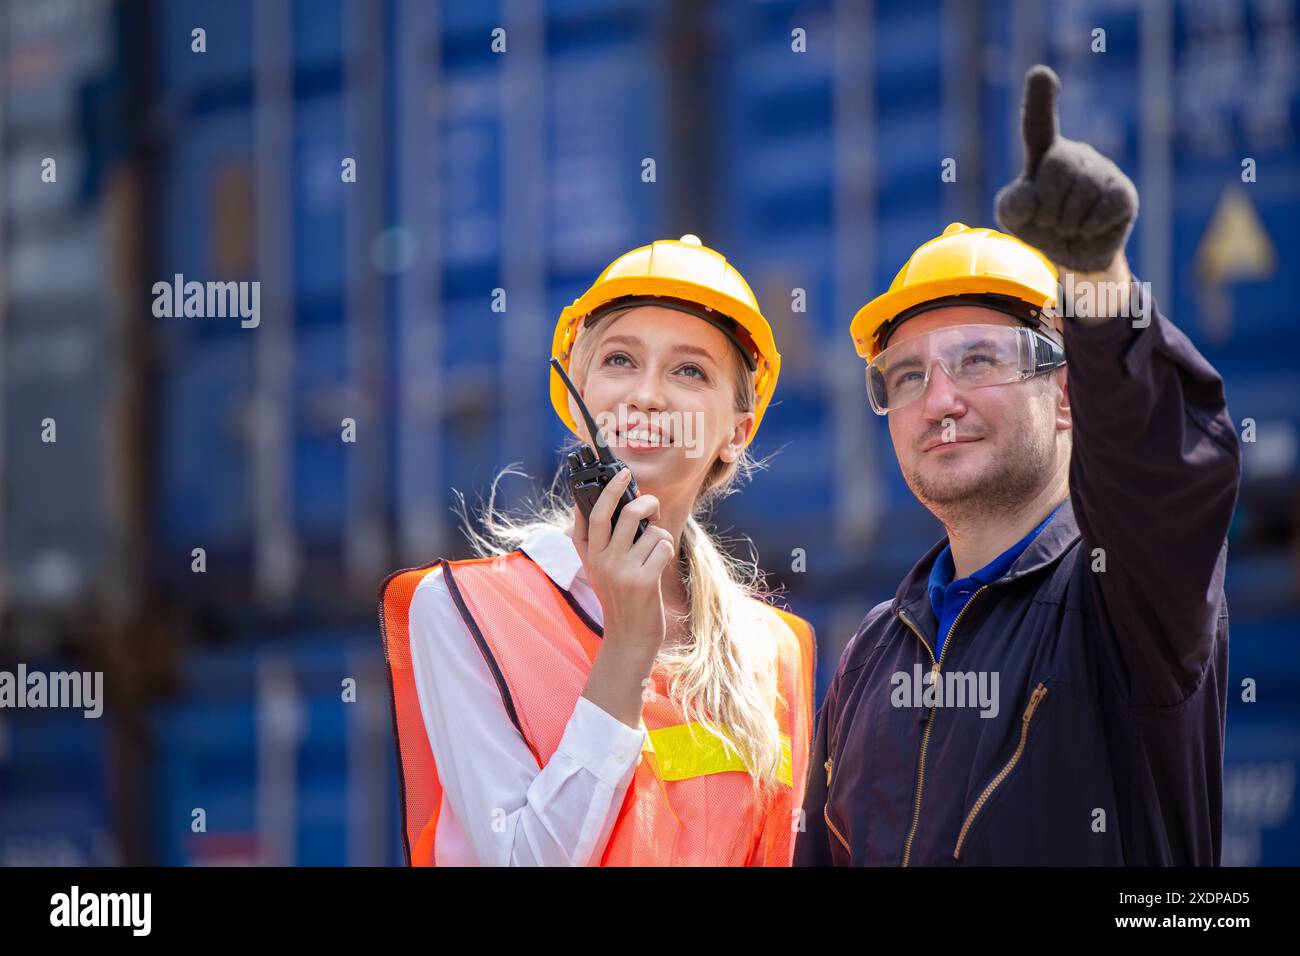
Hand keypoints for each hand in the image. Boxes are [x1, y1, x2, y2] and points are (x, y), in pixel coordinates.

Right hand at [571, 468, 675, 653]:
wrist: (629, 637)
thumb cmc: (619, 597)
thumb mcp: (597, 570)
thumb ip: (595, 541)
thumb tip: (602, 503)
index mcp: (590, 555)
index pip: (592, 514)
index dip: (607, 490)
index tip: (621, 473)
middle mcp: (602, 561)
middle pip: (624, 513)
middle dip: (645, 501)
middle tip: (652, 505)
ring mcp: (622, 571)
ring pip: (651, 530)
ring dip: (660, 536)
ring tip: (654, 551)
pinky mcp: (644, 581)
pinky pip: (663, 547)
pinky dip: (666, 551)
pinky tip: (659, 566)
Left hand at [995, 64, 1137, 273]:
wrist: (1072, 256)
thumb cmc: (1039, 227)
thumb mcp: (1014, 219)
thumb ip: (1011, 205)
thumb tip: (1029, 196)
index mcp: (1044, 155)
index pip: (1039, 125)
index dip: (1040, 100)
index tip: (1040, 74)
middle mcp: (1075, 155)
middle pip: (1057, 167)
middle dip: (1047, 204)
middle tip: (1048, 222)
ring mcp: (1103, 171)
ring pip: (1082, 191)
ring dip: (1066, 222)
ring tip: (1066, 228)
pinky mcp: (1124, 194)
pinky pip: (1104, 208)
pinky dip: (1089, 227)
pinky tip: (1088, 229)